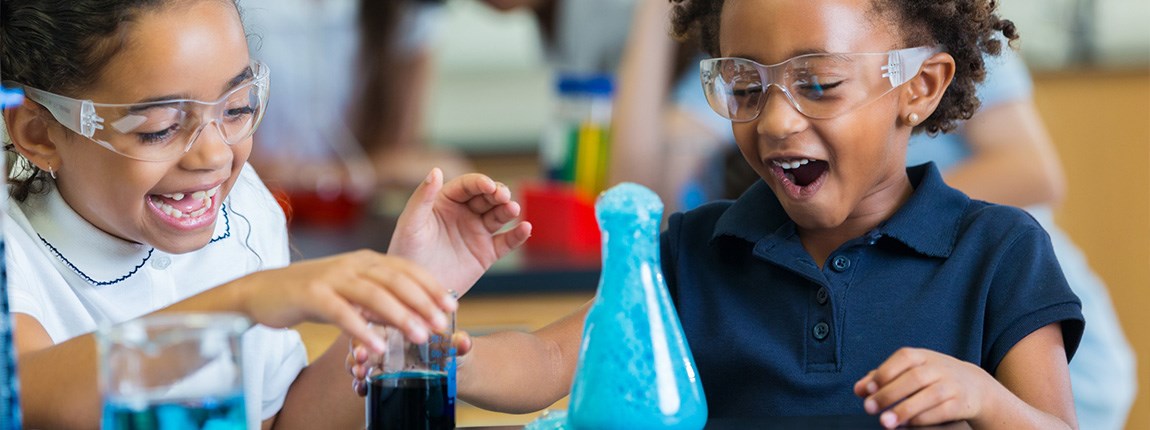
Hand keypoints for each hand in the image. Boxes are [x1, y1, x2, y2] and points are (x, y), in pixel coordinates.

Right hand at [231, 250, 457, 352]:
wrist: (261, 290)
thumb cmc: (313, 293)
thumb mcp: (351, 291)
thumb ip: (379, 299)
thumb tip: (413, 315)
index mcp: (366, 260)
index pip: (407, 269)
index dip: (432, 286)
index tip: (452, 306)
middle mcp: (353, 264)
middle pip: (396, 280)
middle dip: (423, 301)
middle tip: (443, 324)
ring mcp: (332, 277)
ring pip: (373, 294)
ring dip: (400, 315)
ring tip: (420, 336)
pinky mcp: (311, 294)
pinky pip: (341, 312)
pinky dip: (360, 329)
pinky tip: (375, 347)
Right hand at [348, 330, 473, 395]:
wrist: (455, 368)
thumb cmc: (451, 348)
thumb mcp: (454, 344)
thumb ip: (457, 343)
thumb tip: (463, 341)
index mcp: (401, 320)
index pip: (382, 317)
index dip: (375, 325)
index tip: (373, 335)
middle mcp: (386, 336)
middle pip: (365, 337)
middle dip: (359, 347)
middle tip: (361, 359)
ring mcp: (381, 355)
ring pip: (361, 357)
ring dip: (355, 365)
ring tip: (359, 376)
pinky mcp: (380, 373)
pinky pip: (365, 377)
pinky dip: (360, 383)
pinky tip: (361, 389)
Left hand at [388, 168, 531, 295]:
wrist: (415, 291)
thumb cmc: (406, 253)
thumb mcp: (411, 223)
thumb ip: (422, 197)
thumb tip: (436, 170)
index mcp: (446, 202)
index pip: (468, 186)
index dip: (480, 182)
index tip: (488, 186)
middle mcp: (464, 214)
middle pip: (487, 197)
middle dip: (498, 193)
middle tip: (503, 196)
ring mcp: (477, 233)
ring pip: (499, 216)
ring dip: (509, 210)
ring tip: (513, 209)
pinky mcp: (486, 254)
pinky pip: (506, 242)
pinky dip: (518, 235)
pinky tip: (525, 228)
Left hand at [854, 347, 1003, 428]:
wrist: (975, 386)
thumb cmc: (932, 377)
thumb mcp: (910, 371)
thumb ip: (883, 378)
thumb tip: (858, 389)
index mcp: (923, 356)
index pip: (903, 358)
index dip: (884, 373)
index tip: (866, 390)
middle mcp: (939, 367)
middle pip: (914, 378)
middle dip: (889, 394)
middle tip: (868, 408)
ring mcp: (952, 384)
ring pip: (929, 396)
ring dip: (904, 410)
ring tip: (884, 422)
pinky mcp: (961, 403)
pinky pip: (942, 411)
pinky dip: (922, 419)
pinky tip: (906, 425)